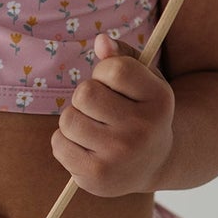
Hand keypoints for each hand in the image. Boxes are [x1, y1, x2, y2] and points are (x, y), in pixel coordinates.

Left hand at [50, 34, 174, 197]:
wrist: (155, 163)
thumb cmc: (142, 111)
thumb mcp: (144, 80)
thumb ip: (123, 56)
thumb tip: (101, 41)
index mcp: (159, 100)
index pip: (113, 68)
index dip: (105, 72)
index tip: (115, 85)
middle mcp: (143, 129)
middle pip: (85, 93)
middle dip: (86, 97)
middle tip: (102, 109)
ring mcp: (119, 156)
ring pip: (68, 119)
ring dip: (74, 119)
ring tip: (94, 129)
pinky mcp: (97, 176)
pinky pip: (58, 143)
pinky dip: (65, 142)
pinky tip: (87, 148)